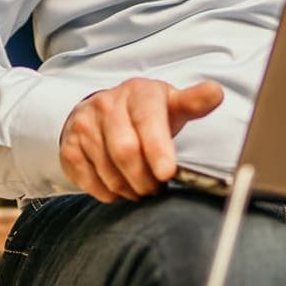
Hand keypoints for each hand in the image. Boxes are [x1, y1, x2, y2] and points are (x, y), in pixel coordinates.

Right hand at [58, 78, 224, 202]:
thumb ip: (194, 102)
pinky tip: (119, 186)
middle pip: (125, 151)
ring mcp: (85, 124)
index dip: (158, 149)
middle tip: (156, 189)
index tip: (167, 173)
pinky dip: (108, 192)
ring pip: (108, 170)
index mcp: (138, 92)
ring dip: (129, 189)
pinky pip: (88, 180)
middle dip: (145, 179)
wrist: (103, 111)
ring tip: (140, 187)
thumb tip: (215, 93)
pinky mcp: (69, 146)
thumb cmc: (145, 113)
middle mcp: (107, 104)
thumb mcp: (171, 104)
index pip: (147, 121)